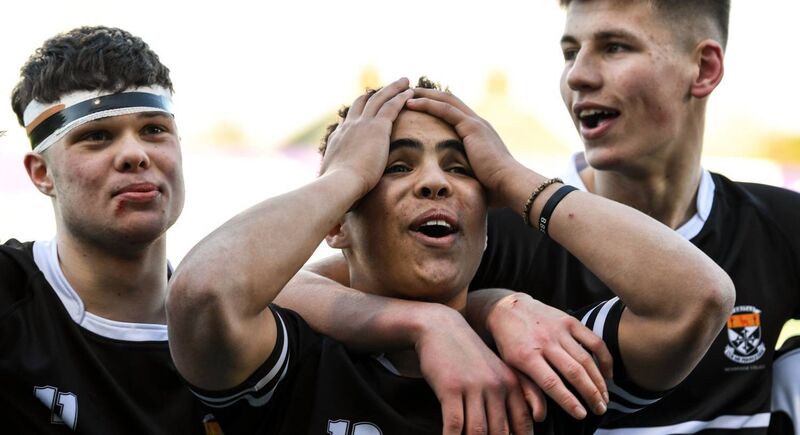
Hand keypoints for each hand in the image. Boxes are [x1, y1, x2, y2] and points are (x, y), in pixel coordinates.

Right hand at [320, 77, 412, 197]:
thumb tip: (333, 205)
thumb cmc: (336, 191)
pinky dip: (401, 97)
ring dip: (392, 89)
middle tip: (386, 87)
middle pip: (364, 103)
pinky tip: (410, 92)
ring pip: (379, 99)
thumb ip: (337, 187)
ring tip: (403, 82)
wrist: (339, 184)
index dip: (360, 112)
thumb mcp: (334, 185)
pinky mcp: (377, 127)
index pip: (350, 120)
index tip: (367, 108)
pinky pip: (391, 106)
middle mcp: (349, 127)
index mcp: (339, 139)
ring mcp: (362, 124)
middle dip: (376, 94)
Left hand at [406, 88, 524, 206]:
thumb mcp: (476, 178)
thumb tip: (455, 188)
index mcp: (479, 134)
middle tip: (409, 93)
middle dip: (429, 95)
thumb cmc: (495, 189)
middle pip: (450, 100)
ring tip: (406, 93)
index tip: (420, 106)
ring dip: (425, 95)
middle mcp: (478, 124)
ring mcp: (476, 123)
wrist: (510, 185)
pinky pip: (445, 109)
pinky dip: (427, 104)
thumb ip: (466, 175)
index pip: (455, 113)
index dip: (437, 107)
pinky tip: (411, 103)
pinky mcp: (471, 127)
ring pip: (446, 100)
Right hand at [415, 305, 535, 434]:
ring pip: (477, 432)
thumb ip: (517, 395)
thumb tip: (528, 424)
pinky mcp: (450, 388)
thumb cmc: (469, 354)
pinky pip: (454, 424)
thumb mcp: (497, 370)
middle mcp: (496, 386)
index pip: (523, 423)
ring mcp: (473, 387)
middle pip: (500, 432)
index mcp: (511, 383)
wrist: (441, 328)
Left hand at [481, 291, 612, 418]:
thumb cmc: (509, 343)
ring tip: (604, 398)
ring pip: (585, 359)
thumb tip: (540, 416)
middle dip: (590, 394)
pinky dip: (604, 359)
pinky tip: (607, 375)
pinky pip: (594, 341)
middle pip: (573, 372)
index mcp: (526, 356)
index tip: (581, 415)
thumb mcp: (510, 367)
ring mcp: (559, 330)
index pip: (551, 383)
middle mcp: (544, 342)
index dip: (568, 401)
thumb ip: (527, 390)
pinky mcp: (569, 321)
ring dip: (598, 381)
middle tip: (600, 410)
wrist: (508, 309)